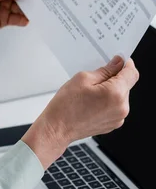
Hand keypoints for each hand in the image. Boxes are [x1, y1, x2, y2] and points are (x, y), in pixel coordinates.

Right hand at [22, 56, 138, 169]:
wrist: (58, 128)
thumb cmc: (66, 106)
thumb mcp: (83, 78)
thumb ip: (105, 70)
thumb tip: (118, 64)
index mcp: (115, 94)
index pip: (132, 73)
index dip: (126, 64)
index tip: (120, 60)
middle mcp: (122, 108)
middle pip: (126, 85)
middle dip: (114, 78)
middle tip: (95, 79)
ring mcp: (118, 118)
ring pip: (121, 96)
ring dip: (111, 90)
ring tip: (91, 93)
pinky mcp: (113, 124)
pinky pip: (116, 107)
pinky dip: (108, 101)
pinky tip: (92, 102)